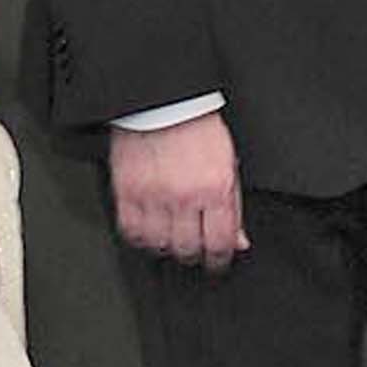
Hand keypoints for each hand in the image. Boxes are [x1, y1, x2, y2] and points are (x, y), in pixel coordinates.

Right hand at [109, 116, 247, 270]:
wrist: (166, 103)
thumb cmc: (200, 127)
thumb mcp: (229, 163)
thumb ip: (234, 205)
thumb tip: (239, 239)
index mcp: (216, 188)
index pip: (220, 242)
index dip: (220, 259)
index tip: (219, 262)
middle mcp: (185, 197)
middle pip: (189, 248)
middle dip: (195, 255)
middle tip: (196, 252)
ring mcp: (154, 197)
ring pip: (160, 245)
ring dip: (168, 248)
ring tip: (173, 241)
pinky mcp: (127, 193)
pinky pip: (132, 232)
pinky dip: (142, 238)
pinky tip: (150, 233)